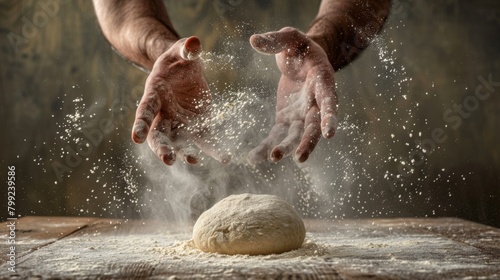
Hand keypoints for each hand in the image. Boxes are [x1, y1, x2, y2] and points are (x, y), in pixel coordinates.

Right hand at [132, 36, 229, 164]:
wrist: (184, 70)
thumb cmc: (178, 58)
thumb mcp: (181, 50)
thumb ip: (186, 48)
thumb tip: (194, 43)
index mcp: (154, 93)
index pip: (145, 110)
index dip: (139, 124)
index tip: (135, 138)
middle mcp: (163, 113)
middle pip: (158, 134)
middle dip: (161, 147)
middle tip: (168, 159)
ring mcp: (179, 123)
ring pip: (179, 142)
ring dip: (186, 153)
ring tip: (195, 161)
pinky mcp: (196, 126)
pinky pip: (203, 140)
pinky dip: (212, 149)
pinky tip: (223, 157)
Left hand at [248, 27, 337, 164]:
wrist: (302, 59)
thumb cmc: (299, 47)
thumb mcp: (290, 38)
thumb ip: (275, 40)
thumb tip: (254, 40)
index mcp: (322, 81)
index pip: (329, 100)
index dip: (330, 117)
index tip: (329, 134)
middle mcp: (315, 103)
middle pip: (314, 126)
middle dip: (308, 142)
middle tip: (300, 158)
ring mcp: (301, 114)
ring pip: (296, 136)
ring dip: (286, 148)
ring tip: (272, 158)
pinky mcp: (287, 120)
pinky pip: (278, 136)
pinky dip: (267, 147)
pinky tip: (254, 158)